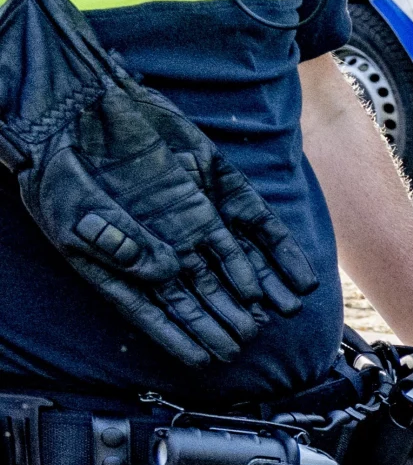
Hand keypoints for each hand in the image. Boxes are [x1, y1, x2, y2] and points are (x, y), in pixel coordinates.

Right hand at [0, 0, 317, 368]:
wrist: (74, 107)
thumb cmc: (59, 164)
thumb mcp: (74, 209)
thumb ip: (118, 242)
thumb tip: (162, 272)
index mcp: (126, 261)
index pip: (158, 309)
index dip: (181, 334)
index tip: (206, 358)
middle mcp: (166, 245)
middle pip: (203, 292)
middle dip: (224, 318)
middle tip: (244, 340)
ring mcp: (194, 217)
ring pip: (237, 264)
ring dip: (261, 290)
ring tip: (281, 315)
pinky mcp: (216, 187)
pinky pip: (257, 223)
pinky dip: (280, 249)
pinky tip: (300, 277)